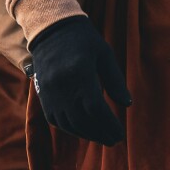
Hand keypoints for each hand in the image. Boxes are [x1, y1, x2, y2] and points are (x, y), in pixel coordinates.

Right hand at [29, 15, 130, 146]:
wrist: (51, 29)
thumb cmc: (83, 40)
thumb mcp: (104, 53)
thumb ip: (115, 79)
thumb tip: (127, 104)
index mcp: (80, 73)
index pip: (96, 109)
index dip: (109, 125)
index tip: (120, 133)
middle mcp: (62, 86)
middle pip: (83, 121)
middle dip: (100, 134)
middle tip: (114, 140)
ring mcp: (50, 92)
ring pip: (69, 124)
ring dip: (87, 134)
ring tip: (101, 137)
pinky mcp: (43, 96)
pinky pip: (56, 120)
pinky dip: (71, 128)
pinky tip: (83, 130)